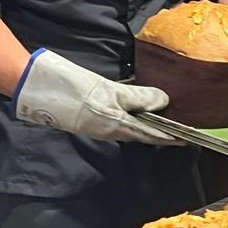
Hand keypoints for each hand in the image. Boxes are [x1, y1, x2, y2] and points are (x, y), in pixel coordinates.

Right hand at [14, 50, 177, 143]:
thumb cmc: (77, 89)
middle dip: (160, 134)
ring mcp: (100, 127)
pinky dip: (134, 120)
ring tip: (164, 122)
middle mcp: (110, 131)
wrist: (41, 88)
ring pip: (131, 129)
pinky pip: (119, 123)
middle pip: (142, 134)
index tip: (186, 139)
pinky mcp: (92, 120)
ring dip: (148, 128)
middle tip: (179, 131)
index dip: (169, 137)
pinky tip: (138, 114)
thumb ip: (138, 97)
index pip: (150, 135)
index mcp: (117, 126)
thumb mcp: (111, 91)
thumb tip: (163, 101)